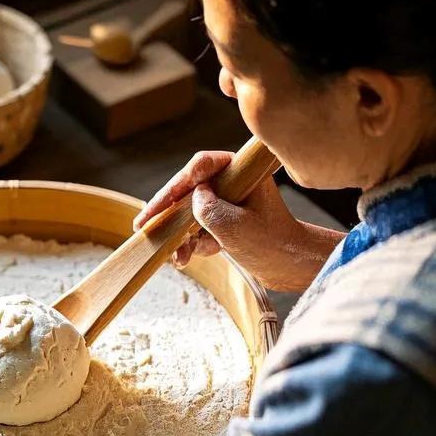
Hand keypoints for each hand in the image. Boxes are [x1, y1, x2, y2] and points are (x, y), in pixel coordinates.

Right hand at [135, 151, 340, 290]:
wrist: (294, 268)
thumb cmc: (272, 243)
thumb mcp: (232, 226)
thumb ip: (205, 208)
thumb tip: (193, 198)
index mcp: (241, 171)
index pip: (199, 167)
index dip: (174, 186)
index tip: (157, 205)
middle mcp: (233, 181)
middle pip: (190, 189)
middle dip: (168, 212)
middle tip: (141, 225)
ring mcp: (230, 202)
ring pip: (192, 211)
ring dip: (180, 234)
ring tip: (173, 256)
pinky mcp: (228, 222)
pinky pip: (200, 228)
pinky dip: (191, 244)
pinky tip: (183, 259)